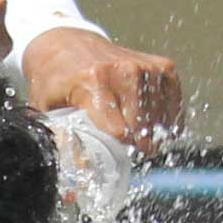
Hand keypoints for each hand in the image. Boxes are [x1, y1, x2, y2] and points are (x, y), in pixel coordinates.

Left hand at [22, 28, 184, 152]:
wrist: (67, 42)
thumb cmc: (56, 79)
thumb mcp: (47, 109)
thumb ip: (63, 141)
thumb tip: (78, 180)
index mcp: (93, 83)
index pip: (120, 132)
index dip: (119, 150)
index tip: (114, 153)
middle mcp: (123, 72)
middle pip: (143, 128)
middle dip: (137, 144)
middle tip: (126, 145)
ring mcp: (146, 67)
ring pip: (161, 120)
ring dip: (153, 133)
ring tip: (138, 133)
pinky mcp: (162, 66)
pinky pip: (174, 105)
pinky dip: (167, 119)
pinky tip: (154, 123)